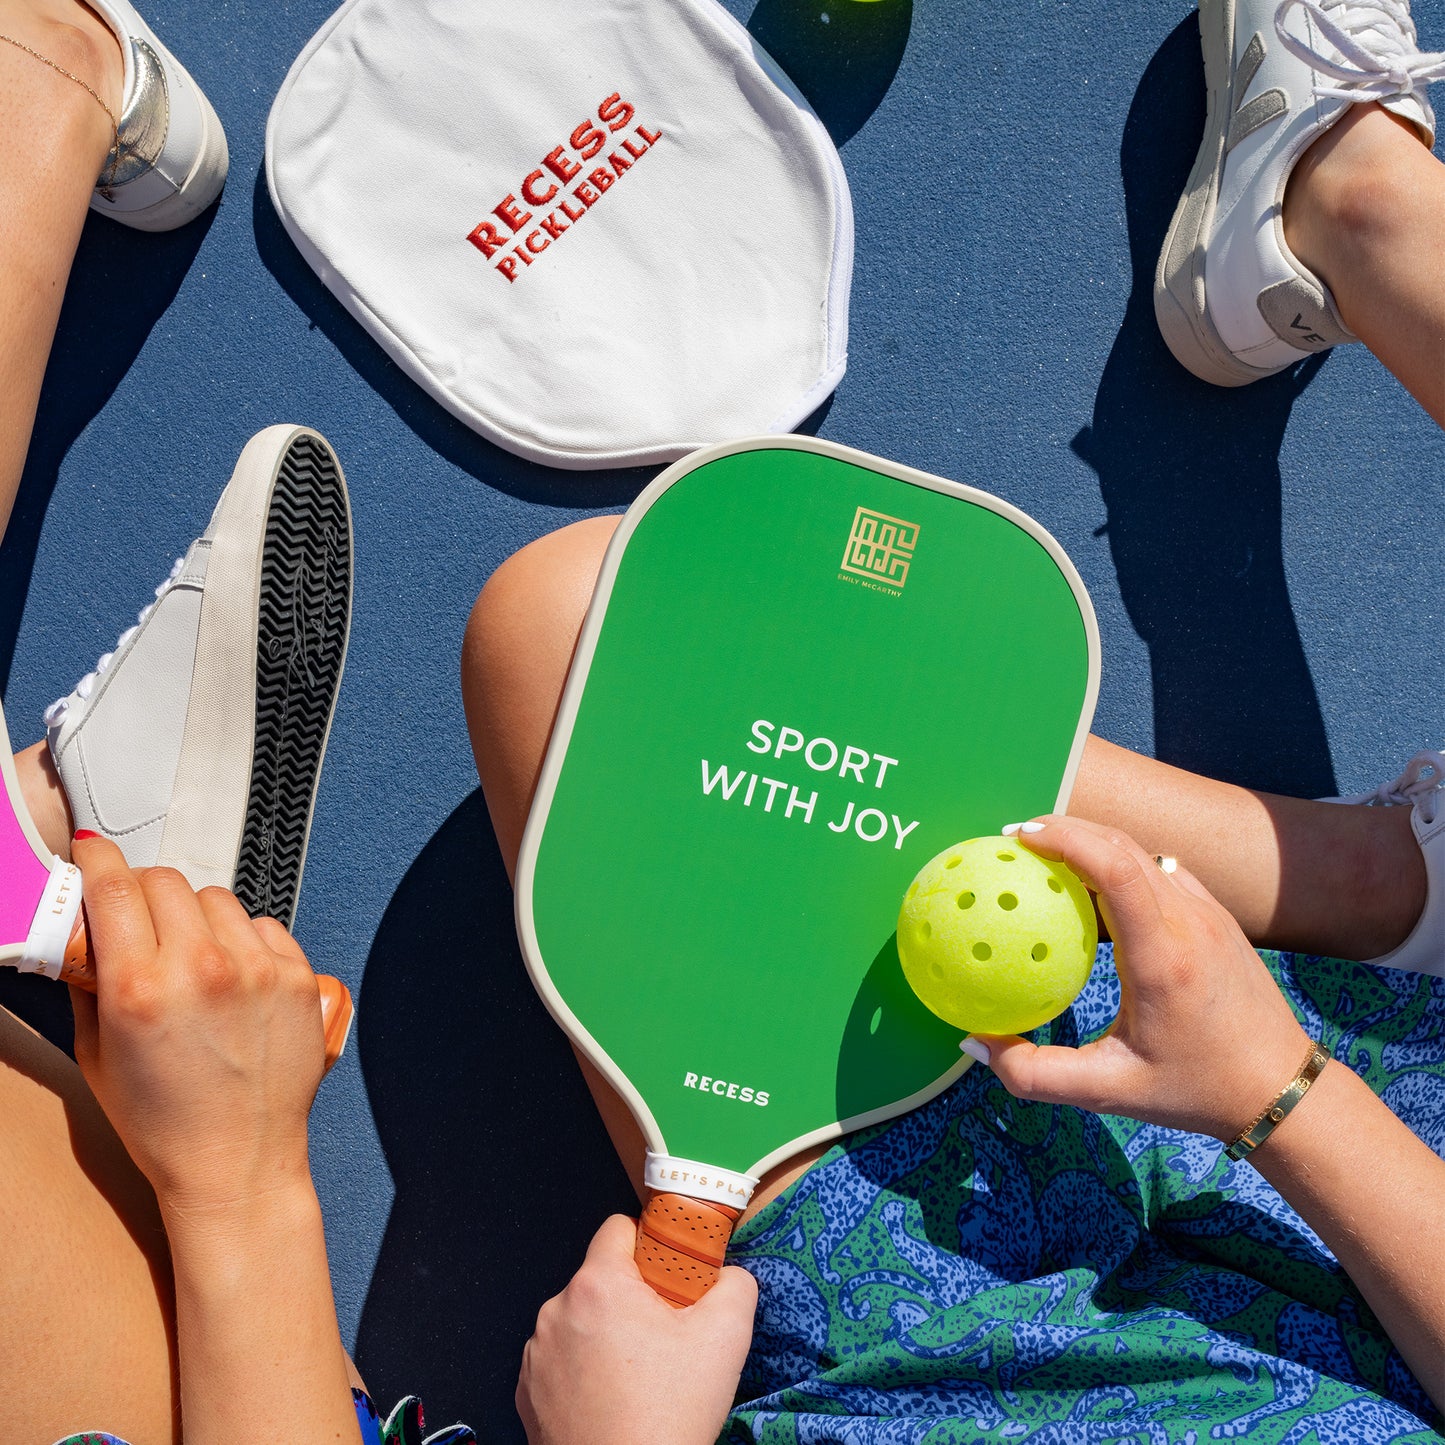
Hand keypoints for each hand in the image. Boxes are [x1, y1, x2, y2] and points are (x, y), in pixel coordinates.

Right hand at [69, 834, 327, 1214]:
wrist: (238, 1163)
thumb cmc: (163, 1122)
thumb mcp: (98, 1054)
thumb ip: (88, 982)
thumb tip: (82, 930)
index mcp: (141, 986)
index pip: (115, 885)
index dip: (99, 860)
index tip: (93, 854)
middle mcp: (202, 968)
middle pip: (165, 882)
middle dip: (142, 892)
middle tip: (138, 919)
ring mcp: (257, 970)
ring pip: (216, 898)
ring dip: (195, 915)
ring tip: (189, 954)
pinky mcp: (298, 977)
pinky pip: (262, 926)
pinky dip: (242, 939)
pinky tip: (231, 974)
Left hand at [517, 1215, 757, 1444]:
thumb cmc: (667, 1418)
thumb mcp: (726, 1339)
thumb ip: (735, 1286)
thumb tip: (731, 1275)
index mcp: (597, 1286)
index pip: (619, 1228)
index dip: (652, 1244)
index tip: (673, 1275)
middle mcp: (556, 1311)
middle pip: (602, 1279)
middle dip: (634, 1298)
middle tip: (666, 1337)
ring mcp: (537, 1354)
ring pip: (581, 1320)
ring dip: (607, 1335)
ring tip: (641, 1377)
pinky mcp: (527, 1393)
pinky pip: (561, 1359)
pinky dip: (584, 1370)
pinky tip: (613, 1401)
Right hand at [973, 817, 1311, 1140]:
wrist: (1283, 1090)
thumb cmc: (1195, 1091)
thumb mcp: (1108, 1092)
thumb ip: (1034, 1074)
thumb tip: (975, 1044)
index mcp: (1162, 956)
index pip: (1113, 868)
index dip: (1064, 838)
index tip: (1016, 839)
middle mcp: (1189, 922)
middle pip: (1123, 845)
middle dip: (1065, 829)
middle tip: (1014, 841)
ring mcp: (1209, 914)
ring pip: (1144, 852)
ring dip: (1093, 841)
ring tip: (1046, 854)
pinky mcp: (1219, 918)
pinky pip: (1162, 871)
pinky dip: (1121, 863)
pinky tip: (1094, 885)